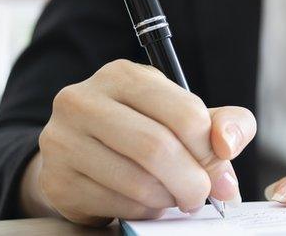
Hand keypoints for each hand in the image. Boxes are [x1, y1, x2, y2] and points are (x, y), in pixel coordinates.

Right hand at [20, 59, 256, 225]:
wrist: (82, 157)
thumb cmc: (144, 130)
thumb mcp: (185, 115)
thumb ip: (224, 123)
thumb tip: (228, 146)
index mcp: (123, 75)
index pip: (184, 112)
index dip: (210, 147)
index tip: (218, 163)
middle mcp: (83, 101)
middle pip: (157, 148)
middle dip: (192, 180)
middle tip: (202, 194)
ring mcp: (62, 141)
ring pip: (138, 182)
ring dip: (169, 198)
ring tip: (174, 196)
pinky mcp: (57, 181)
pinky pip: (117, 205)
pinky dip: (144, 211)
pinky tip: (146, 202)